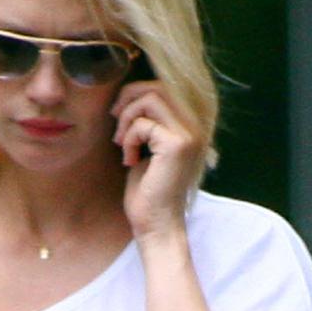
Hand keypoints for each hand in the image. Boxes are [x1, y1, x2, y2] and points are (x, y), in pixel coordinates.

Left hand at [113, 82, 204, 244]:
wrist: (156, 223)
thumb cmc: (148, 189)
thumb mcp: (148, 146)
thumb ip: (149, 120)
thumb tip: (131, 94)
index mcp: (191, 125)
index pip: (166, 87)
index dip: (137, 92)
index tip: (119, 114)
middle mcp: (196, 126)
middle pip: (158, 87)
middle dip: (129, 99)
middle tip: (115, 121)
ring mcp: (189, 134)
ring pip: (150, 99)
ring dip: (127, 118)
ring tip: (122, 143)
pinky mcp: (176, 145)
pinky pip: (142, 124)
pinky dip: (129, 139)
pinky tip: (130, 160)